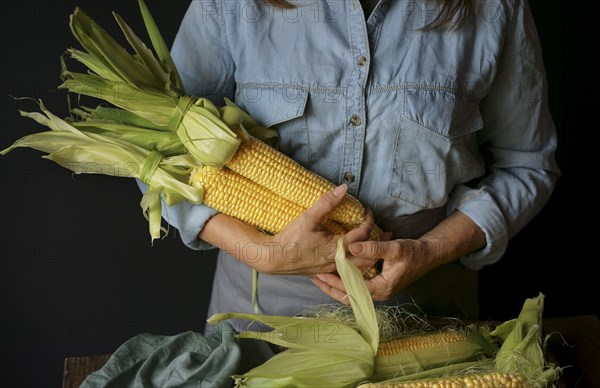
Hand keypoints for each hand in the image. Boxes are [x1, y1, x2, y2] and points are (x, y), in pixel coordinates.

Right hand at [259, 184, 373, 274]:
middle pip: (366, 257)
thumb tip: (344, 188)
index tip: (367, 212)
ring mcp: (331, 269)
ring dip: (366, 255)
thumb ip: (328, 202)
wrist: (273, 259)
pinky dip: (353, 263)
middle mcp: (337, 262)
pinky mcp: (323, 272)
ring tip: (369, 245)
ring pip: (357, 267)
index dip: (368, 221)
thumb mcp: (308, 218)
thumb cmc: (290, 239)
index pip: (361, 235)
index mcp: (337, 248)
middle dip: (375, 244)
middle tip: (381, 232)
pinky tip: (350, 256)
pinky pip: (345, 271)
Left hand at [311, 210, 485, 302]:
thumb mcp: (394, 248)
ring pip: (352, 293)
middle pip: (348, 295)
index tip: (320, 273)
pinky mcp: (378, 285)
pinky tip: (335, 274)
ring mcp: (379, 291)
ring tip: (319, 277)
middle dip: (330, 287)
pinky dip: (345, 282)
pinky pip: (357, 288)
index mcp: (381, 288)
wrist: (429, 255)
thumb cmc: (413, 252)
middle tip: (313, 277)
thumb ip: (373, 248)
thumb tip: (351, 246)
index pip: (351, 288)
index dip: (334, 281)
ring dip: (336, 286)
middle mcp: (378, 294)